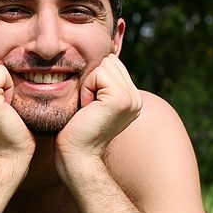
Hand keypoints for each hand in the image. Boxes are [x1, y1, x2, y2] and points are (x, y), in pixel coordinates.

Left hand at [55, 53, 141, 175]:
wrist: (76, 154)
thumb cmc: (75, 130)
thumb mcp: (92, 102)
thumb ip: (102, 83)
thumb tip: (102, 58)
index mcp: (132, 99)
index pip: (112, 64)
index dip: (93, 79)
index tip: (89, 105)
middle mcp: (137, 98)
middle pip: (109, 62)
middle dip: (91, 80)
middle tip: (87, 108)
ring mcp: (132, 99)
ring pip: (104, 66)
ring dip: (88, 85)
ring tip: (88, 108)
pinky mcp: (121, 99)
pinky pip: (98, 74)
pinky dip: (86, 89)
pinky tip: (87, 108)